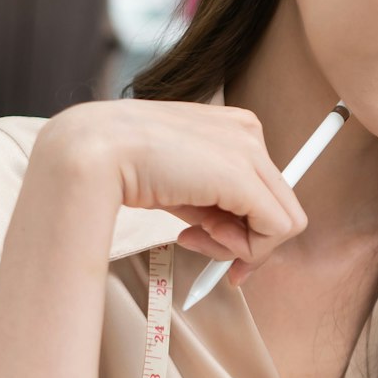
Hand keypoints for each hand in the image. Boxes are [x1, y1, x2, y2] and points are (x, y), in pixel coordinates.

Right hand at [40, 100, 308, 285]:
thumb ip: (213, 205)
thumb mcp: (182, 186)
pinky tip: (197, 236)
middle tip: (204, 248)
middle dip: (247, 241)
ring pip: (283, 222)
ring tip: (192, 237)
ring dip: (241, 247)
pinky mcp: (245, 176)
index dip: (250, 227)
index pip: (266, 187)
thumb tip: (237, 239)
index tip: (224, 250)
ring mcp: (250, 151)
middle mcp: (249, 132)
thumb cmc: (127, 165)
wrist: (94, 149)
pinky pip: (276, 229)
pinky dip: (244, 249)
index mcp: (235, 127)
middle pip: (279, 205)